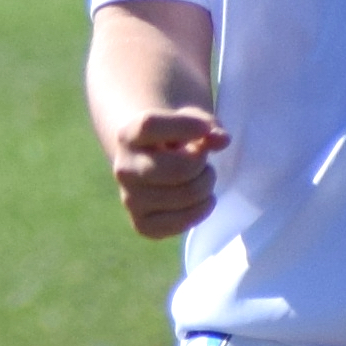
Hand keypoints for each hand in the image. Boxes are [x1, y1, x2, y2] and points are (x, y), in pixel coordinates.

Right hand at [106, 105, 231, 238]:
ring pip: (187, 195)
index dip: (184, 126)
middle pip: (179, 169)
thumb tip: (221, 140)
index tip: (203, 129)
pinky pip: (182, 222)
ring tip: (201, 178)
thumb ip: (207, 124)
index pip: (150, 125)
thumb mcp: (189, 122)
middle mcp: (124, 168)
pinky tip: (200, 199)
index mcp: (128, 136)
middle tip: (203, 161)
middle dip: (203, 165)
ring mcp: (130, 199)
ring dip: (206, 186)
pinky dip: (201, 210)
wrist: (151, 165)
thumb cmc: (175, 138)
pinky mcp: (142, 224)